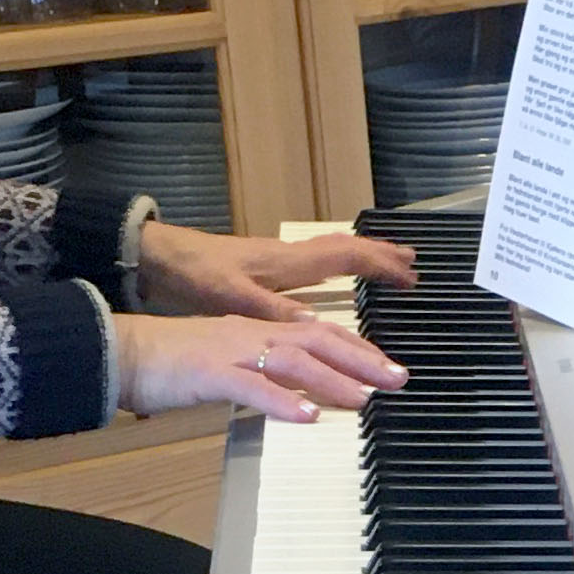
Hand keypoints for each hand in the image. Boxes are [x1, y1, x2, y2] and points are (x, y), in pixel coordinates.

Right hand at [110, 310, 406, 425]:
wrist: (120, 351)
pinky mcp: (209, 372)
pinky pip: (253, 386)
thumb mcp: (226, 364)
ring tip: (365, 399)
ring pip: (294, 361)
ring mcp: (231, 351)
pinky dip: (283, 402)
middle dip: (362, 359)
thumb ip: (261, 374)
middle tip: (398, 379)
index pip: (317, 333)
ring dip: (333, 380)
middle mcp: (251, 333)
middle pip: (317, 341)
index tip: (387, 365)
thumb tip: (295, 395)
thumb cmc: (169, 363)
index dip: (356, 347)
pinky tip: (309, 416)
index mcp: (256, 330)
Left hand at [135, 220, 419, 318]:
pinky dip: (337, 261)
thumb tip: (315, 325)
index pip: (346, 256)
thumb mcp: (231, 298)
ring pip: (331, 250)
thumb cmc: (194, 276)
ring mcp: (278, 259)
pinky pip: (315, 259)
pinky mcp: (265, 266)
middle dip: (381, 254)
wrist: (161, 258)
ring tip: (388, 260)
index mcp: (287, 264)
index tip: (409, 277)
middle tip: (413, 264)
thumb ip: (272, 311)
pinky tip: (335, 273)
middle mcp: (288, 256)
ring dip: (363, 254)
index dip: (380, 266)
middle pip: (346, 248)